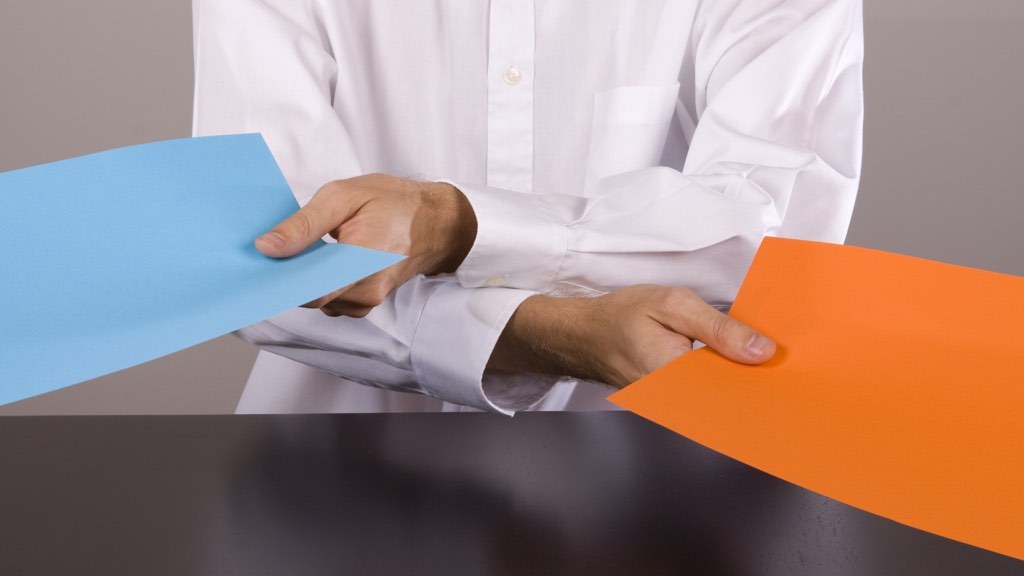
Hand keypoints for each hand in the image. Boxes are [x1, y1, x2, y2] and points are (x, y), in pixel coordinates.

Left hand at [255, 174, 476, 316]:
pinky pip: (330, 300)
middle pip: (308, 297)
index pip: (307, 290)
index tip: (255, 266)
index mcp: (361, 261)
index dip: (276, 281)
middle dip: (286, 275)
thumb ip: (304, 224)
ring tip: (303, 248)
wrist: (438, 222)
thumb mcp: (345, 196)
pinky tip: (319, 259)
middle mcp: (366, 290)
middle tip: (270, 249)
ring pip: (317, 300)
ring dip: (303, 278)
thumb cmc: (395, 203)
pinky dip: (318, 282)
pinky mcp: (365, 302)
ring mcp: (367, 301)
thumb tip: (267, 246)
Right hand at [489, 285, 775, 386]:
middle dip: (762, 385)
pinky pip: (710, 397)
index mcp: (676, 379)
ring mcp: (675, 407)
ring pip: (723, 400)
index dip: (768, 384)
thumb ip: (719, 328)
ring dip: (746, 384)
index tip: (797, 376)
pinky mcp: (675, 402)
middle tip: (793, 369)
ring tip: (772, 367)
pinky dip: (728, 383)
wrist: (582, 335)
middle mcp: (677, 403)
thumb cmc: (621, 316)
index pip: (736, 392)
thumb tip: (762, 352)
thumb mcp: (673, 305)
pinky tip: (744, 369)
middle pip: (733, 401)